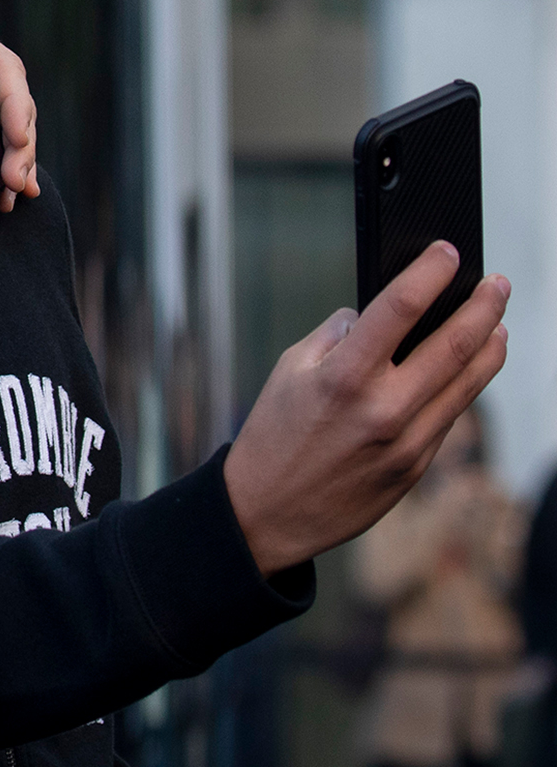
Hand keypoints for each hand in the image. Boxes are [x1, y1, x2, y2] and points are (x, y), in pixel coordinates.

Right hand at [225, 242, 509, 574]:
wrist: (268, 513)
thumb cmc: (273, 436)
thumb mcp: (288, 372)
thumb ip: (335, 336)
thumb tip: (369, 314)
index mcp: (343, 377)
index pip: (400, 308)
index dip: (429, 273)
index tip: (447, 253)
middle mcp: (383, 408)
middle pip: (455, 345)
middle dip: (483, 307)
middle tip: (496, 284)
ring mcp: (407, 441)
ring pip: (469, 382)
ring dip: (490, 346)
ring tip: (498, 323)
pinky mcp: (418, 466)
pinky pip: (451, 415)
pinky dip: (464, 384)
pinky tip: (467, 369)